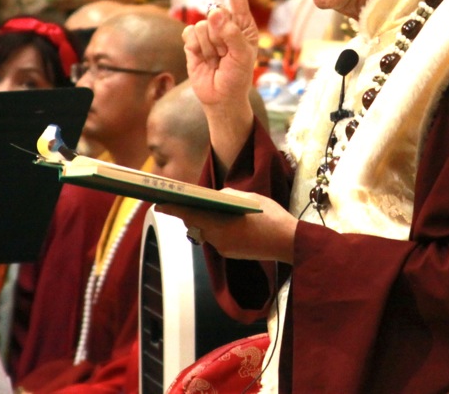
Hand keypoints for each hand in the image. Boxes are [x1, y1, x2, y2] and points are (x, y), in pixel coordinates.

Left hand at [158, 192, 297, 263]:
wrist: (288, 242)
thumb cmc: (270, 217)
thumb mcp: (249, 198)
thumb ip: (227, 195)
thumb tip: (215, 197)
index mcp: (219, 224)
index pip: (189, 215)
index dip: (173, 209)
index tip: (159, 203)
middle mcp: (217, 239)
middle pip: (197, 223)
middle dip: (192, 213)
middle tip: (188, 200)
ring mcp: (223, 248)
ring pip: (207, 231)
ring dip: (206, 221)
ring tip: (212, 209)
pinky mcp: (231, 253)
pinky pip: (217, 238)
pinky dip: (218, 228)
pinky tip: (228, 221)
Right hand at [183, 0, 260, 109]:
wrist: (221, 97)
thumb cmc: (238, 76)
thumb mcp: (242, 55)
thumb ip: (230, 33)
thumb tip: (214, 12)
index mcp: (242, 23)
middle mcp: (224, 24)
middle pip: (215, 14)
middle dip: (220, 36)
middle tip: (226, 55)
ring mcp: (207, 33)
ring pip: (201, 25)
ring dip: (209, 46)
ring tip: (216, 59)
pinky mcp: (192, 42)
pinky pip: (188, 34)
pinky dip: (196, 48)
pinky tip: (203, 59)